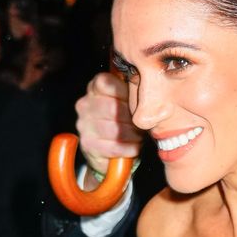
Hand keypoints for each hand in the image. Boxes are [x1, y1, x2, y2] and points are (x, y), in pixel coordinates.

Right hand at [76, 71, 143, 186]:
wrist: (113, 153)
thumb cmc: (126, 121)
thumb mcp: (129, 102)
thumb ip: (135, 91)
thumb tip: (153, 85)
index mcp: (95, 88)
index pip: (106, 82)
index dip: (125, 92)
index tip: (138, 102)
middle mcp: (85, 104)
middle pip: (112, 107)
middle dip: (132, 118)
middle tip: (142, 124)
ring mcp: (84, 124)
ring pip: (115, 128)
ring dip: (133, 134)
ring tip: (139, 135)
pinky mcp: (88, 144)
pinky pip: (115, 146)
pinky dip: (129, 148)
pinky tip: (133, 146)